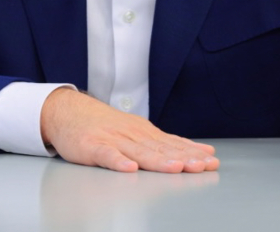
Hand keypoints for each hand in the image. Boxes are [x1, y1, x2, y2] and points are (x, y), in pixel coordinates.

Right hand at [40, 87, 218, 172]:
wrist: (68, 111)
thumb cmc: (104, 126)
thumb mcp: (136, 131)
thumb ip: (164, 143)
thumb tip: (197, 151)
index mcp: (144, 133)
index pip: (173, 144)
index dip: (192, 153)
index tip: (211, 160)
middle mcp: (132, 135)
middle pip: (161, 149)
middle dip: (183, 157)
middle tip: (202, 165)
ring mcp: (113, 139)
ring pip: (139, 152)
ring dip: (158, 160)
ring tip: (175, 167)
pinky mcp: (92, 146)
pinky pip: (106, 155)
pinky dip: (118, 161)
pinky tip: (129, 168)